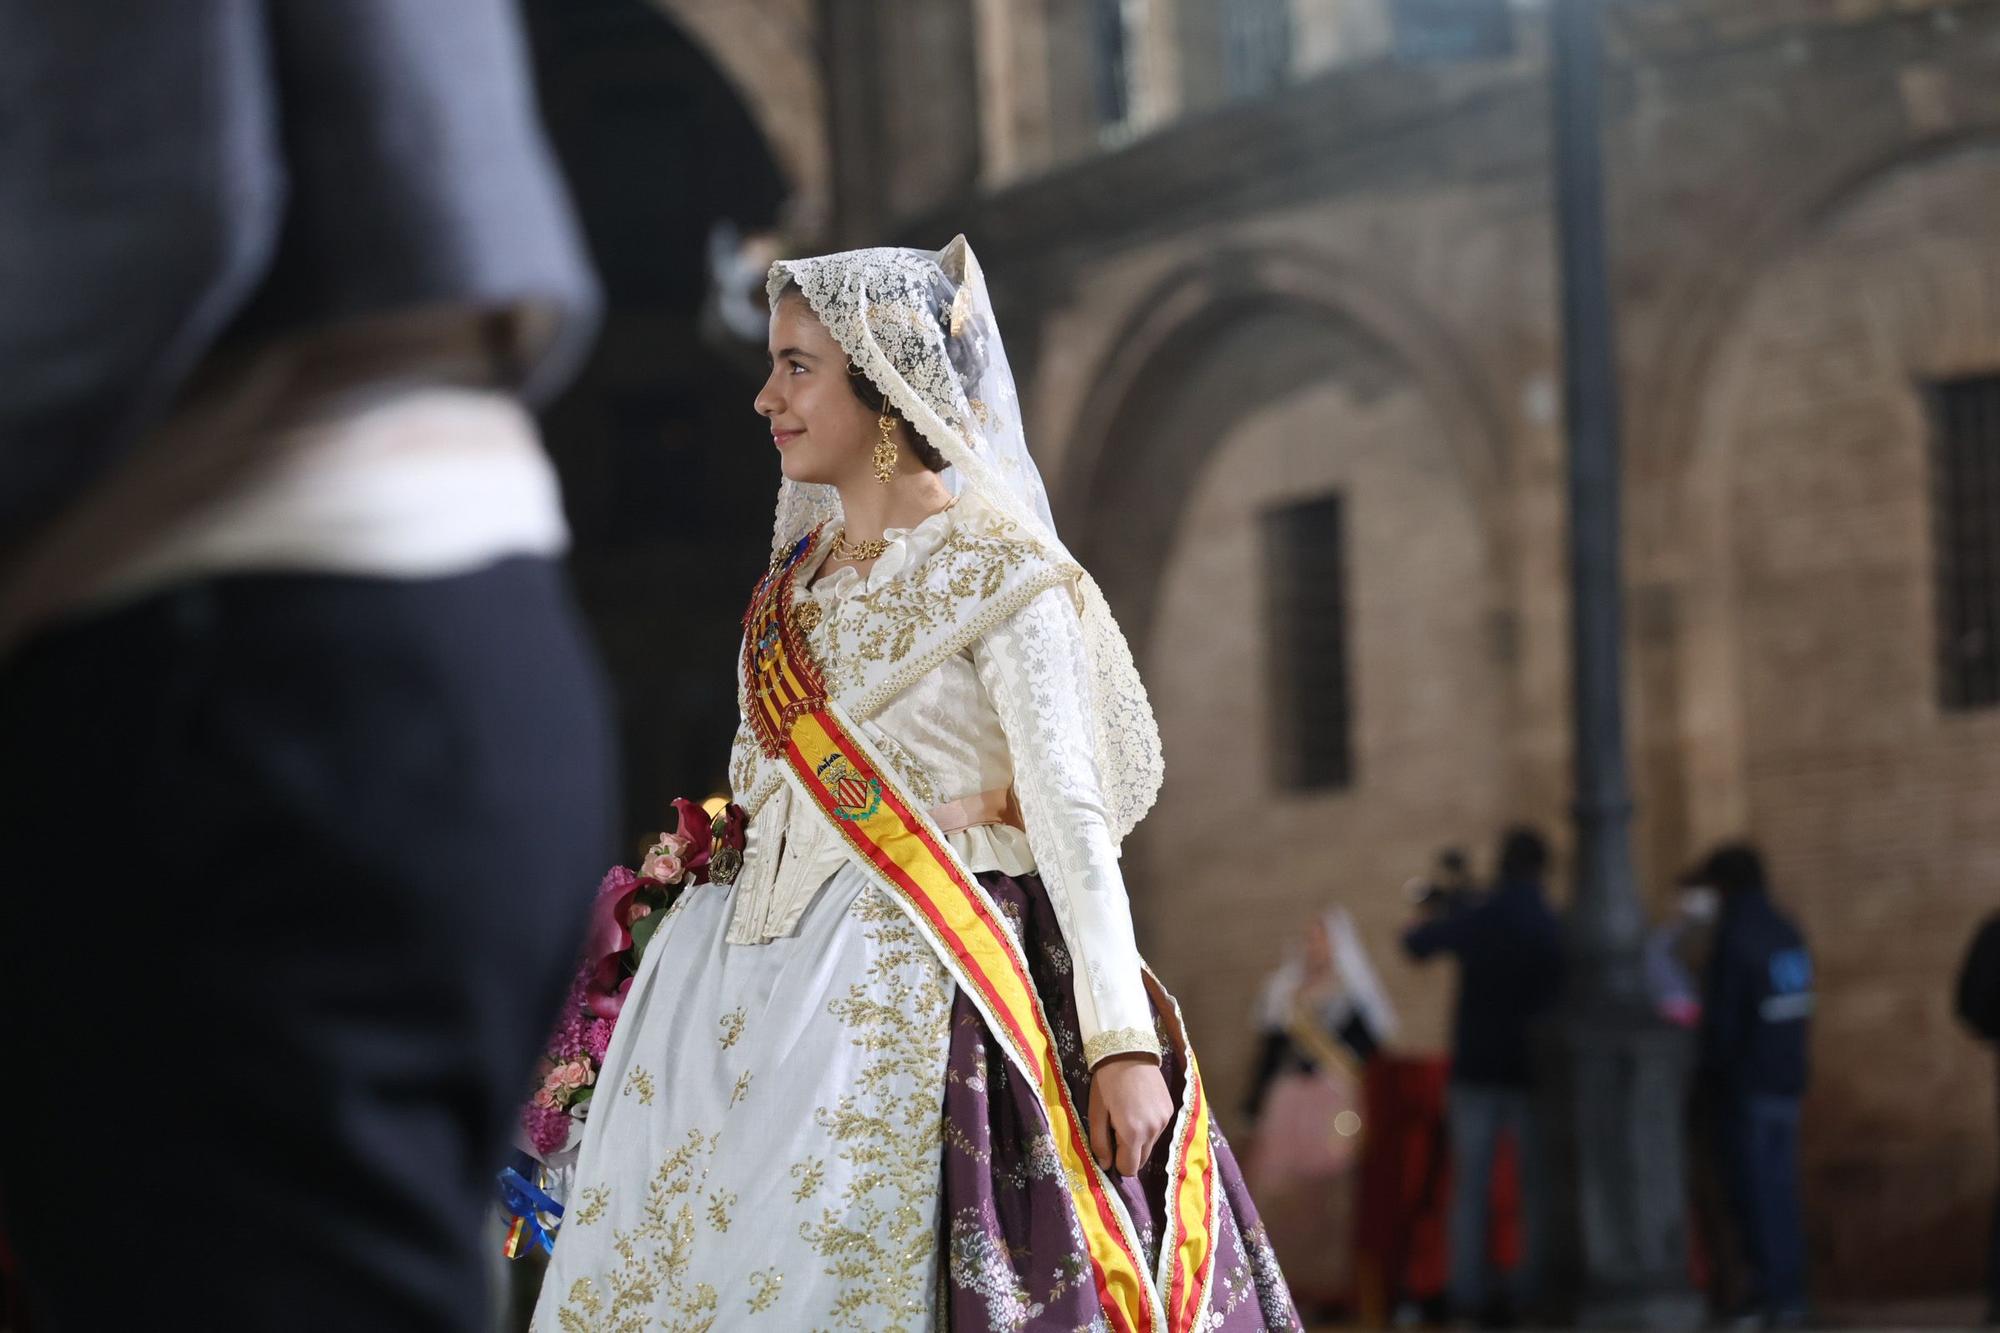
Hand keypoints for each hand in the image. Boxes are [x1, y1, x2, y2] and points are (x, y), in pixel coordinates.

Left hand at [1088, 1053, 1173, 1175]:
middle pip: (1142, 1160)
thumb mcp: (1096, 1113)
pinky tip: (1139, 1107)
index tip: (1110, 1146)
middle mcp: (1153, 1131)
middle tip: (1116, 1129)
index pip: (1129, 1169)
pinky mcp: (1171, 1110)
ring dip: (1139, 1139)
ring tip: (1128, 1115)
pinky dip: (1148, 1126)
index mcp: (1133, 1134)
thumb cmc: (1106, 1082)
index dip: (1117, 1162)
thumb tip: (1106, 1166)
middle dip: (1128, 1152)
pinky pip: (1158, 1130)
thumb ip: (1100, 1143)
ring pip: (1151, 1145)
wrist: (1128, 1051)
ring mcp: (1165, 1120)